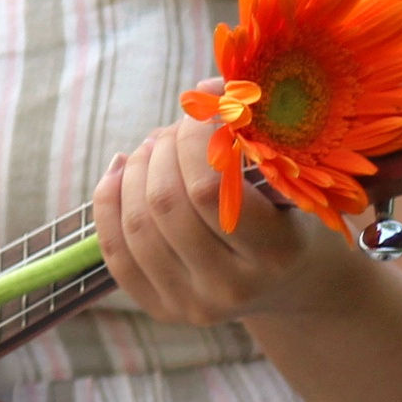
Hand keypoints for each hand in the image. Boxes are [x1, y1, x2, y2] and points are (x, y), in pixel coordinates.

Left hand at [91, 94, 354, 329]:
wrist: (292, 282)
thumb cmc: (290, 213)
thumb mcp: (290, 179)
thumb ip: (251, 139)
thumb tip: (204, 92)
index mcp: (274, 253)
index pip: (208, 189)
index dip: (193, 138)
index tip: (202, 105)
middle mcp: (231, 289)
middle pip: (165, 204)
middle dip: (163, 150)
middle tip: (175, 128)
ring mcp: (192, 306)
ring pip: (136, 225)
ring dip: (137, 169)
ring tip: (154, 146)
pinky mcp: (161, 309)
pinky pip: (114, 250)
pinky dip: (109, 200)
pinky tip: (122, 168)